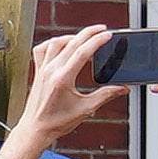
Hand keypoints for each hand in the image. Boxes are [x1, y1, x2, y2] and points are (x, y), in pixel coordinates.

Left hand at [12, 26, 112, 153]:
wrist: (36, 129)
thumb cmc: (56, 122)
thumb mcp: (85, 109)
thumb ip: (105, 95)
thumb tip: (122, 88)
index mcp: (62, 79)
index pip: (83, 52)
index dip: (97, 41)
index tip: (108, 35)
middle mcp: (51, 71)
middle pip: (71, 43)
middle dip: (88, 33)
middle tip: (102, 29)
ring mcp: (43, 69)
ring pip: (56, 42)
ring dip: (72, 36)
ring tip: (84, 37)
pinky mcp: (38, 71)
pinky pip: (42, 49)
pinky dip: (53, 43)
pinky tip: (61, 44)